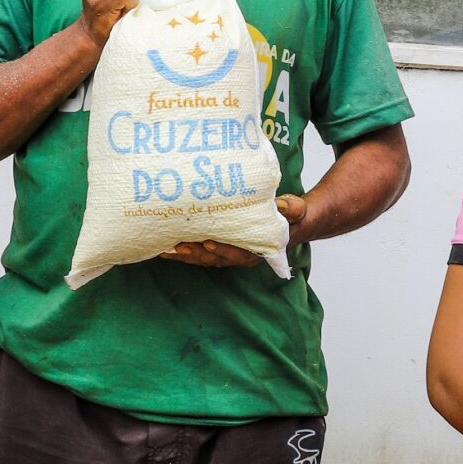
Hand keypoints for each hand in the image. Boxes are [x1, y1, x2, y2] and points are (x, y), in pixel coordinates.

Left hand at [160, 195, 305, 266]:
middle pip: (216, 259)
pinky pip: (200, 254)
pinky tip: (166, 248)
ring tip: (167, 249)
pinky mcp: (220, 249)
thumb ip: (290, 208)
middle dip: (197, 253)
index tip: (209, 242)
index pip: (239, 253)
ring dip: (186, 256)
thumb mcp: (295, 210)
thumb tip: (279, 204)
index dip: (224, 249)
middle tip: (180, 245)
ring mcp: (229, 254)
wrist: (290, 222)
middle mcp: (242, 256)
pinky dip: (184, 253)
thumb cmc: (291, 215)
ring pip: (204, 259)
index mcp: (259, 250)